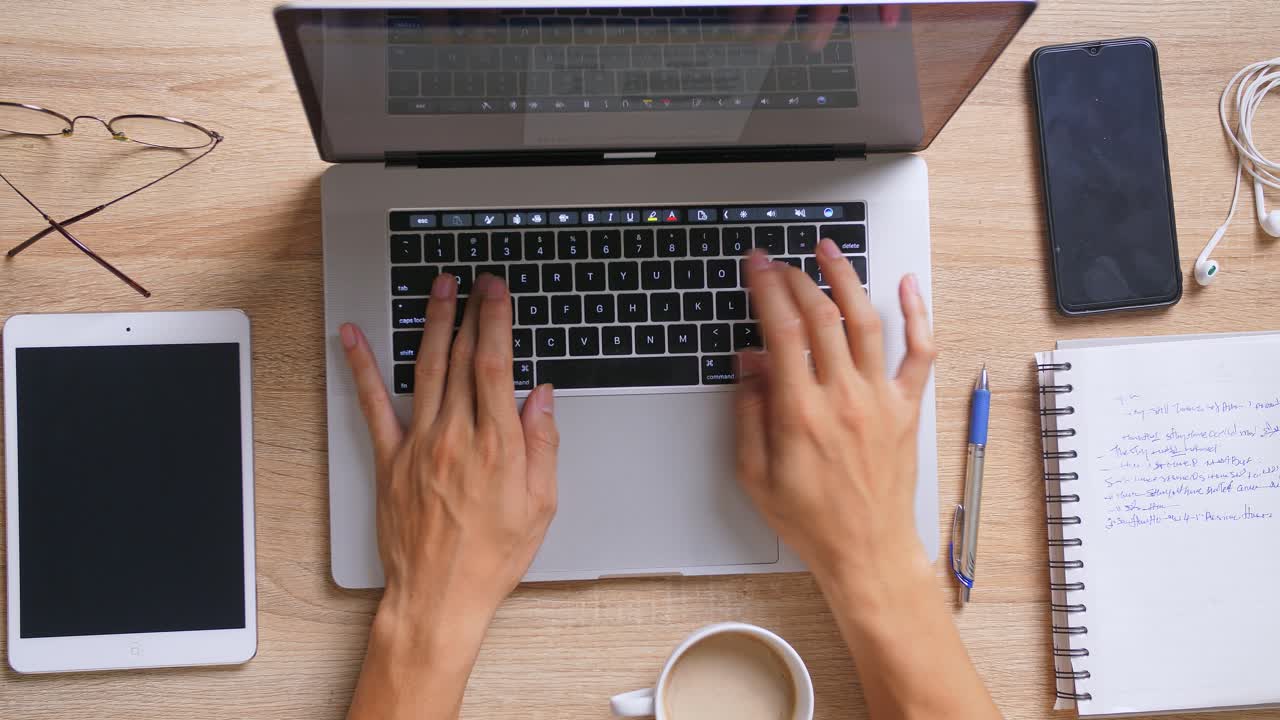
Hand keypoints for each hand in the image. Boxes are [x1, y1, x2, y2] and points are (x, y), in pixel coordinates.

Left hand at [340, 273, 558, 624]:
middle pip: (463, 359)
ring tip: (438, 289)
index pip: (496, 366)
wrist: (438, 597)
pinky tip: (353, 337)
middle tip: (477, 281)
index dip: (497, 321)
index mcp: (496, 447)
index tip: (498, 293)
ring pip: (425, 369)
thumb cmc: (491, 558)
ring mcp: (418, 446)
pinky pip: (373, 405)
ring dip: (432, 324)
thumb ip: (542, 445)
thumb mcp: (541, 505)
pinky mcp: (390, 460)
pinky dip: (361, 367)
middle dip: (471, 312)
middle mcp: (455, 438)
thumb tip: (542, 398)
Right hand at [735, 240, 934, 587]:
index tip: (756, 266)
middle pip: (821, 317)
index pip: (782, 331)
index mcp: (801, 413)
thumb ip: (749, 412)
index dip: (767, 289)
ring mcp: (880, 399)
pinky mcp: (906, 408)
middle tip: (779, 260)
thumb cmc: (811, 519)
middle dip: (795, 278)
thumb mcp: (755, 473)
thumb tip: (749, 361)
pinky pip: (919, 352)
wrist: (866, 549)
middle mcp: (844, 398)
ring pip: (866, 322)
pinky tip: (906, 284)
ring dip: (846, 279)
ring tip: (827, 251)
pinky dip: (917, 313)